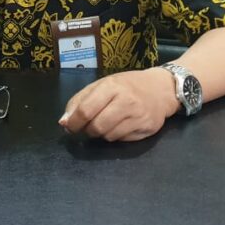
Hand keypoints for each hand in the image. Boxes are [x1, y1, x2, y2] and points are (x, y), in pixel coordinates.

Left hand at [58, 68, 179, 141]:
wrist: (161, 89)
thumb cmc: (127, 86)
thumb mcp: (102, 85)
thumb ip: (80, 100)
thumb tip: (64, 122)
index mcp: (111, 86)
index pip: (86, 110)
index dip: (74, 122)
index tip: (69, 127)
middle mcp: (126, 100)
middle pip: (96, 126)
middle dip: (87, 130)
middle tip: (88, 127)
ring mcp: (137, 115)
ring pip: (108, 136)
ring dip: (101, 134)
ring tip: (106, 123)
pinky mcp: (147, 128)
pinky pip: (122, 140)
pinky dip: (115, 136)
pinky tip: (120, 125)